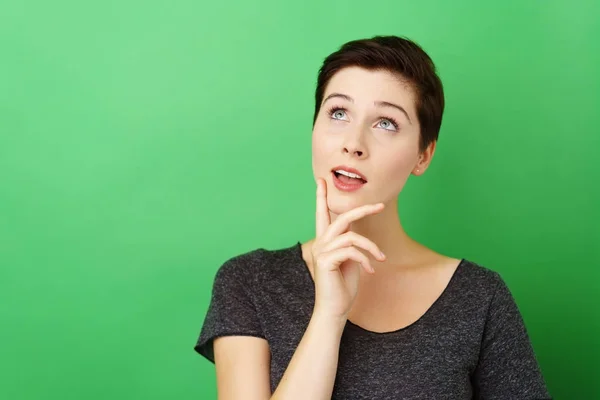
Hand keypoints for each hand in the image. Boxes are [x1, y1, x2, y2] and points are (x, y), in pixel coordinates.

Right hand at [310, 178, 385, 320]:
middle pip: (342, 217)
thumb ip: (351, 245)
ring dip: (371, 247)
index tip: (321, 180)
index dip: (321, 197)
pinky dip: (366, 260)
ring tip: (380, 258)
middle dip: (362, 209)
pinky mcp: (326, 261)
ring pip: (352, 236)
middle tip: (381, 205)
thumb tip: (359, 235)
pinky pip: (352, 251)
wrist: (334, 309)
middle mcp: (321, 243)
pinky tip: (371, 271)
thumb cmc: (343, 287)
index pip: (322, 214)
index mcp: (325, 241)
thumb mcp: (350, 261)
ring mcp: (322, 251)